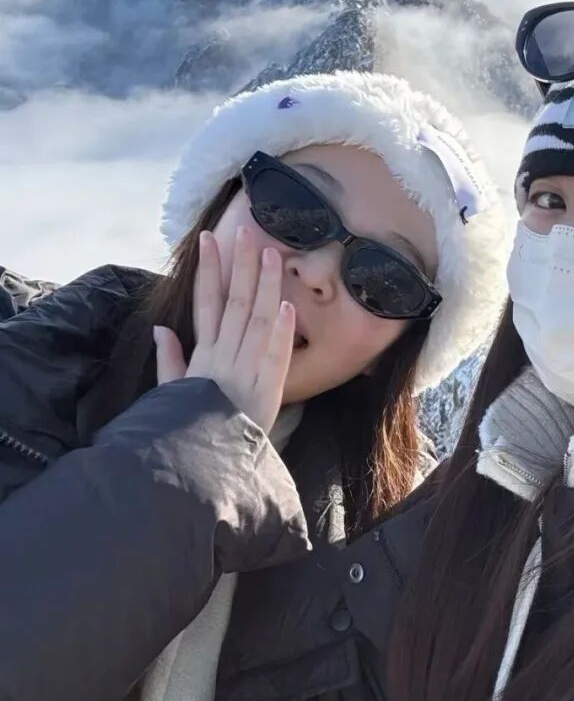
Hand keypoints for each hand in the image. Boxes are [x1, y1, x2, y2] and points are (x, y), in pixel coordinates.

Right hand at [154, 227, 294, 434]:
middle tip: (246, 230)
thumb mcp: (173, 396)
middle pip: (233, 302)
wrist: (203, 470)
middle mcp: (223, 358)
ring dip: (266, 286)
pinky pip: (275, 357)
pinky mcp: (266, 392)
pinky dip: (281, 332)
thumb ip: (169, 361)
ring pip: (257, 321)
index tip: (210, 240)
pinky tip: (286, 306)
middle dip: (240, 265)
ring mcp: (245, 373)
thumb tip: (160, 329)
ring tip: (273, 254)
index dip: (208, 270)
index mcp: (202, 357)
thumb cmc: (188, 432)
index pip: (206, 304)